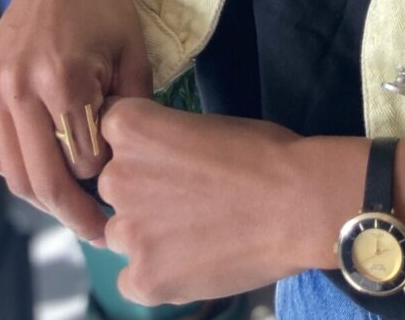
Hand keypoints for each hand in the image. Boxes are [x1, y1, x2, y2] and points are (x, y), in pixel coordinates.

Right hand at [0, 0, 153, 245]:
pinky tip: (44, 168)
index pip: (84, 163)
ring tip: (70, 204)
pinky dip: (18, 167)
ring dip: (42, 197)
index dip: (106, 178)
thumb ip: (132, 117)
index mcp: (63, 79)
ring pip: (13, 172)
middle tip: (96, 230)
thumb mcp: (134, 57)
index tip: (121, 189)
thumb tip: (123, 172)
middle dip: (71, 214)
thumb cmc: (104, 10)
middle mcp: (17, 87)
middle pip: (41, 180)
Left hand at [97, 99, 321, 307]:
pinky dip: (155, 274)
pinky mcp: (144, 278)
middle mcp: (118, 178)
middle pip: (112, 186)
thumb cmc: (263, 153)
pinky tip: (190, 263)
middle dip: (140, 192)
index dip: (134, 147)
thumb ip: (166, 141)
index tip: (159, 156)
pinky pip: (130, 279)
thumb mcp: (205, 126)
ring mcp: (129, 232)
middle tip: (184, 198)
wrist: (298, 203)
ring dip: (146, 234)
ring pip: (119, 234)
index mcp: (132, 129)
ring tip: (194, 233)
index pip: (106, 132)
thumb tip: (156, 163)